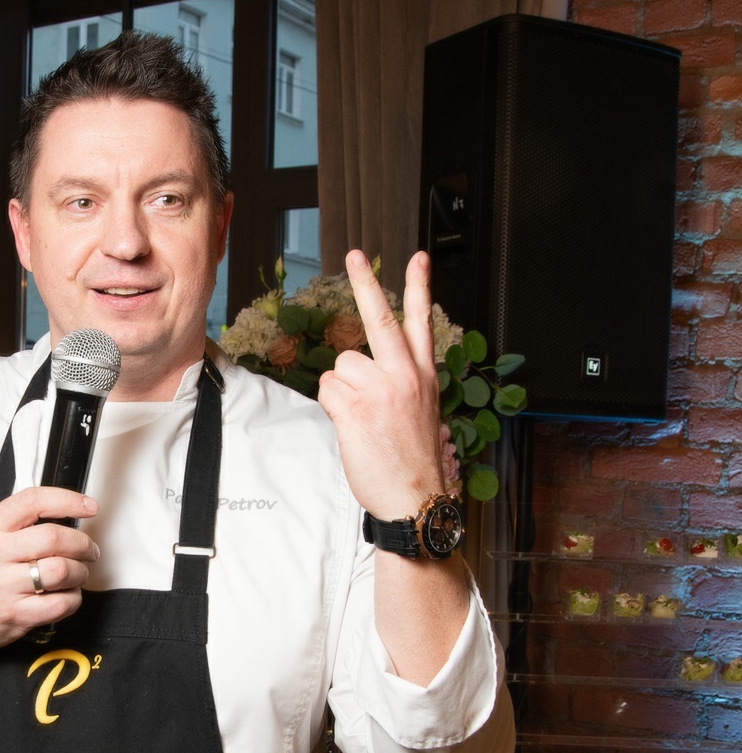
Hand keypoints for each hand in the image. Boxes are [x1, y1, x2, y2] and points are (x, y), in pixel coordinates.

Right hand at [0, 486, 100, 661]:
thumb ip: (16, 523)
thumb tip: (63, 512)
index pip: (33, 501)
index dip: (68, 500)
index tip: (88, 506)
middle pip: (54, 537)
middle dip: (83, 543)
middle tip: (89, 550)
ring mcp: (3, 586)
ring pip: (62, 570)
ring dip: (80, 572)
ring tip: (77, 574)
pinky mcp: (15, 615)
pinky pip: (60, 604)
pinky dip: (73, 599)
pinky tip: (67, 595)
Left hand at [318, 249, 445, 521]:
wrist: (415, 498)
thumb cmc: (413, 460)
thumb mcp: (422, 412)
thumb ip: (401, 382)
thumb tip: (365, 369)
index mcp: (424, 376)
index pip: (422, 322)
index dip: (419, 287)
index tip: (417, 257)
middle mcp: (405, 376)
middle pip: (380, 318)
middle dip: (365, 283)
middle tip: (355, 254)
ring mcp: (381, 390)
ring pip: (341, 366)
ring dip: (341, 389)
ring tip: (361, 418)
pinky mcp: (357, 408)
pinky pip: (327, 389)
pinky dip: (331, 405)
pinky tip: (351, 425)